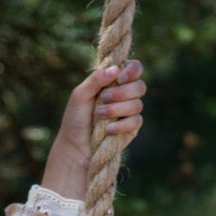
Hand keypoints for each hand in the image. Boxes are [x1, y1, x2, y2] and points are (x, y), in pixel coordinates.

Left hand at [41, 60, 145, 201]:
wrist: (75, 146)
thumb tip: (115, 69)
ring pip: (138, 104)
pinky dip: (122, 125)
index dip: (132, 70)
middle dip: (122, 92)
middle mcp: (125, 94)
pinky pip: (136, 122)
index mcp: (114, 81)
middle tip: (103, 98)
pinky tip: (108, 130)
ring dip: (117, 109)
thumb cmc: (75, 119)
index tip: (119, 78)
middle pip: (139, 86)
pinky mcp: (131, 128)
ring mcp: (129, 112)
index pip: (134, 68)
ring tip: (99, 115)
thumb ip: (96, 79)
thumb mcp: (80, 95)